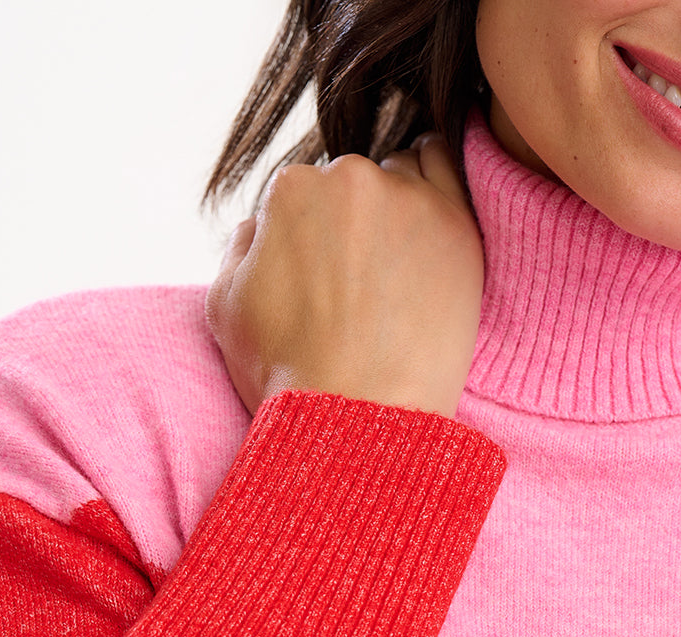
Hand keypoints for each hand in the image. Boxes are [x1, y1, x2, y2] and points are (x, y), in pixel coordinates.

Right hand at [205, 137, 484, 419]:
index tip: (319, 278)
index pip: (298, 195)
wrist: (358, 421)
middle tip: (357, 284)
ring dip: (394, 209)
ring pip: (398, 177)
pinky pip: (446, 171)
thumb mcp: (224, 307)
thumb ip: (238, 247)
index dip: (306, 238)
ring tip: (392, 274)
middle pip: (348, 184)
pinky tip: (427, 226)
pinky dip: (435, 189)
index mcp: (289, 190)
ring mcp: (408, 197)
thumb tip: (259, 226)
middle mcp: (349, 178)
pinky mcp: (456, 223)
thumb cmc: (288, 375)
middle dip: (348, 223)